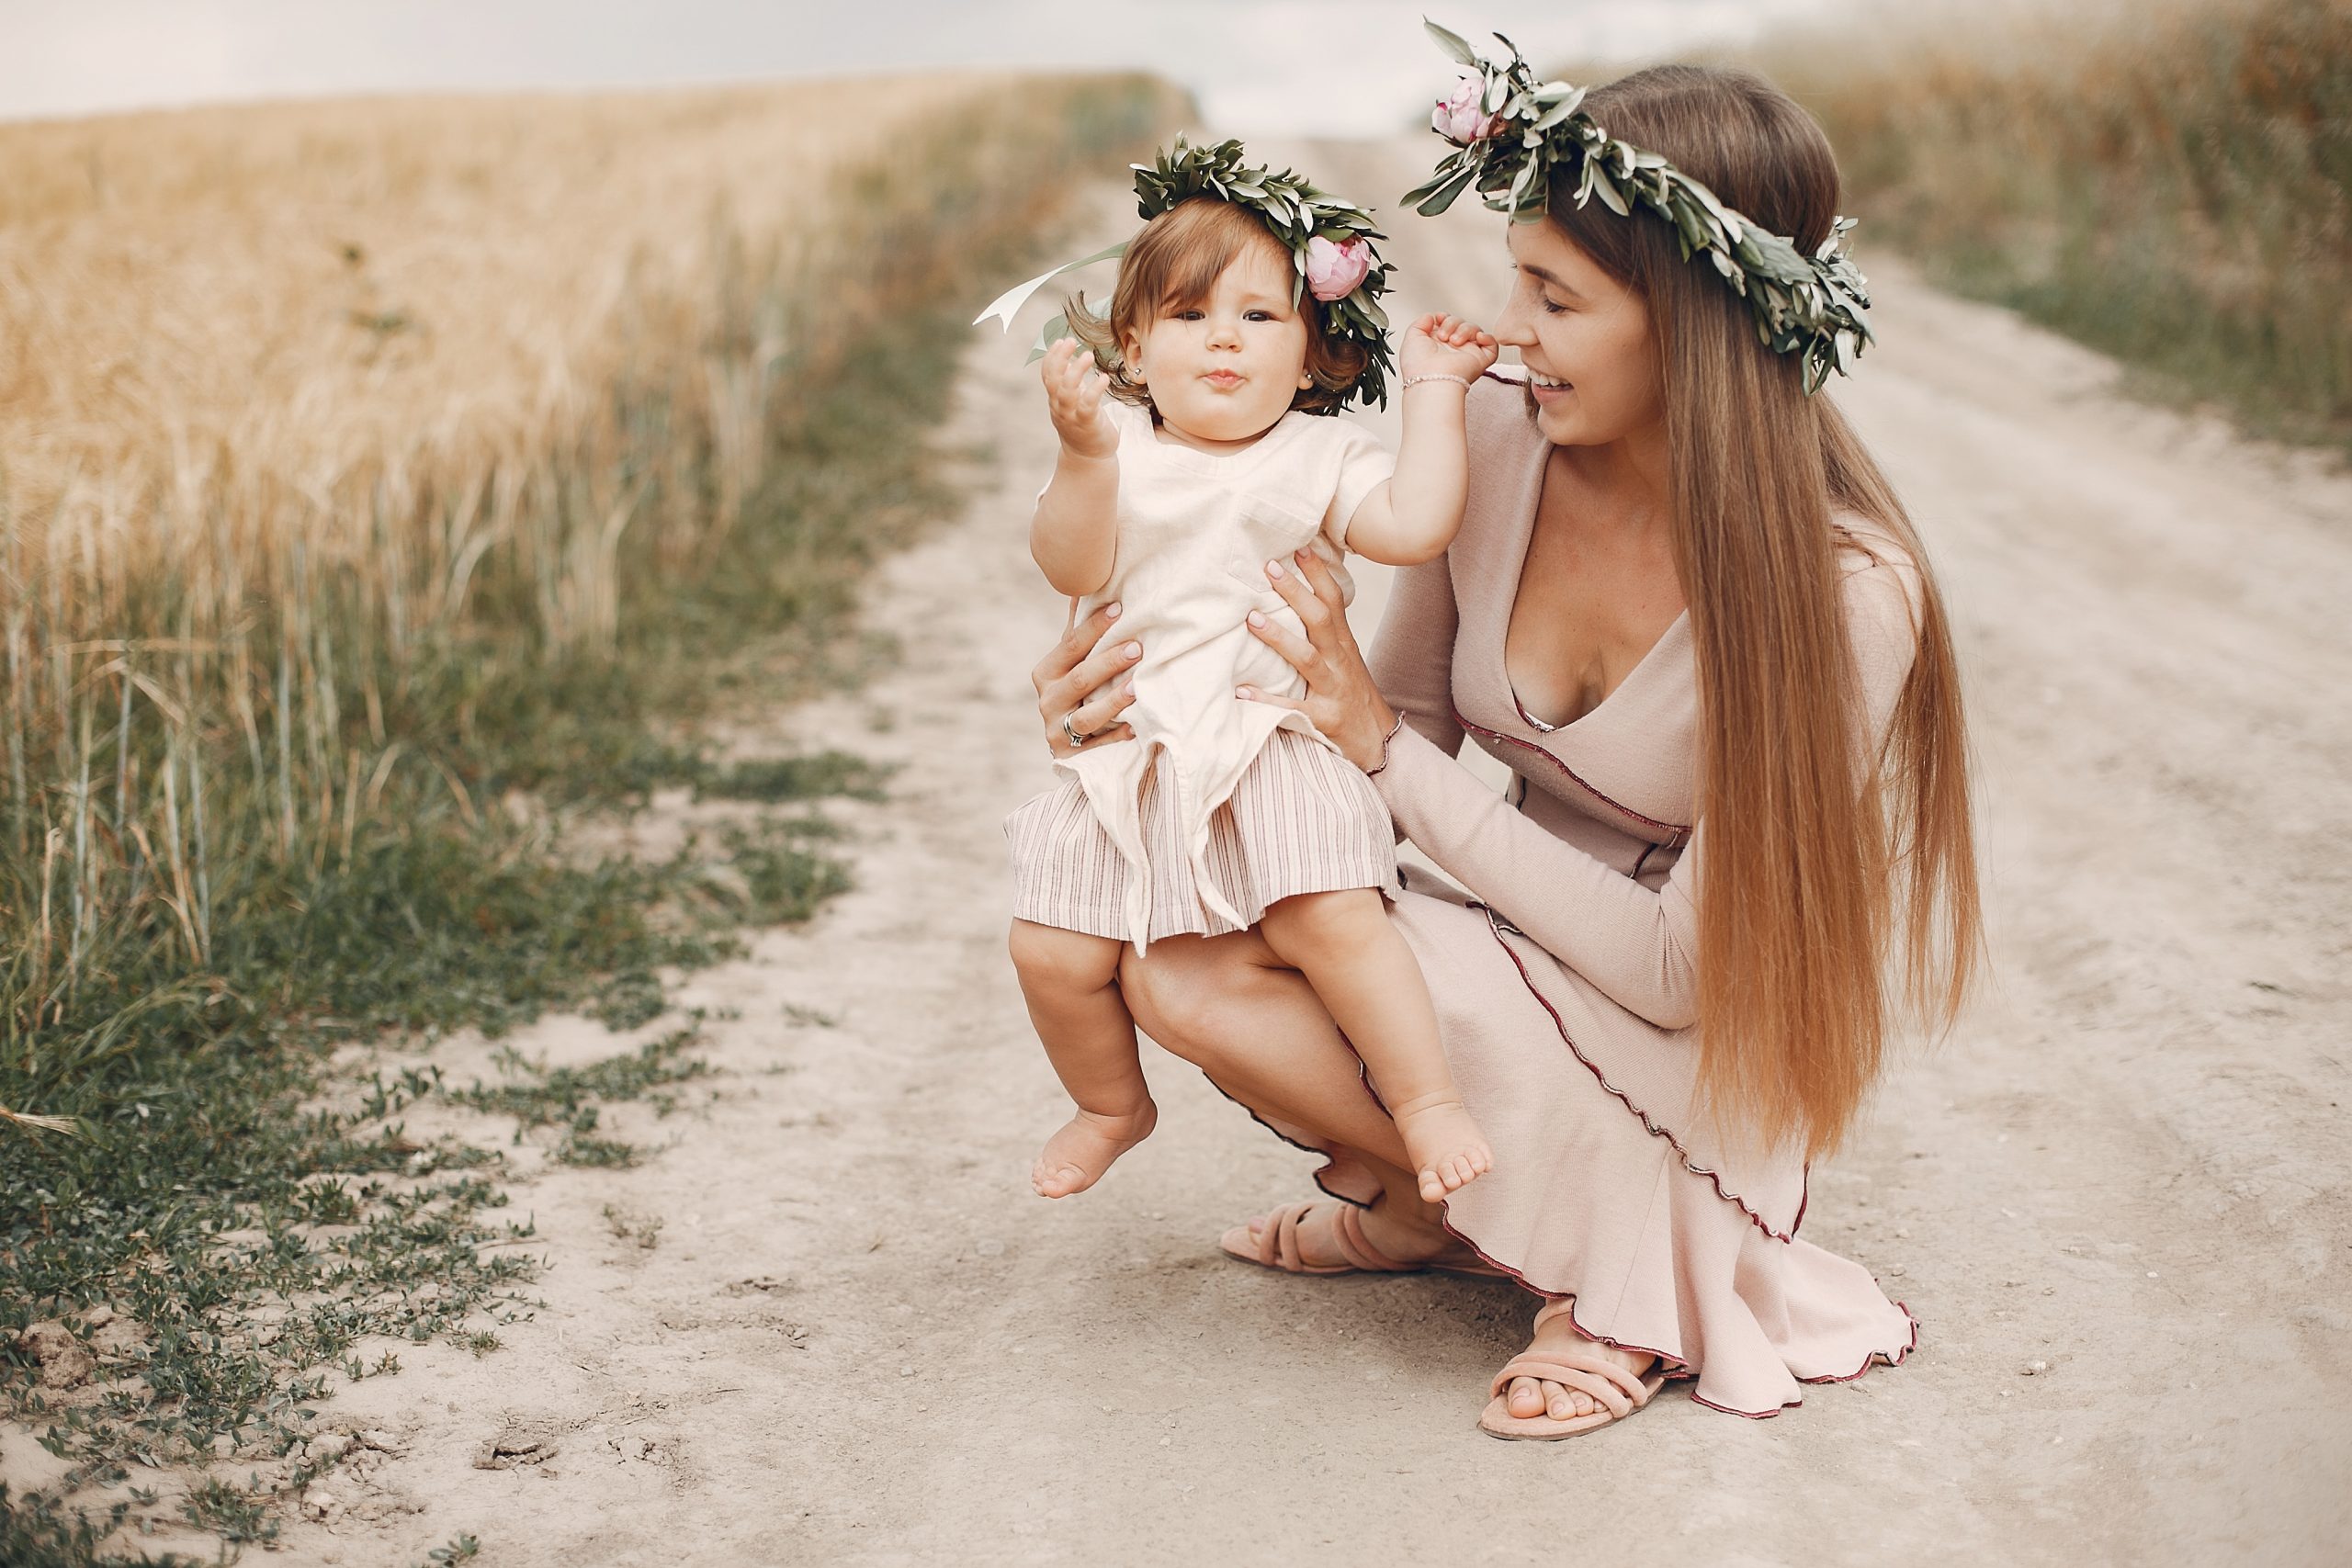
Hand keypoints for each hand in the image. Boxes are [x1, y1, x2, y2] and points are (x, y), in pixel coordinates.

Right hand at [1033, 600, 1140, 757]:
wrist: (1069, 747)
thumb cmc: (1076, 693)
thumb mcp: (1071, 664)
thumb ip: (1076, 631)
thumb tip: (1082, 586)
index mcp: (1046, 673)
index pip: (1071, 646)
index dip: (1094, 628)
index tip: (1120, 608)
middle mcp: (1048, 701)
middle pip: (1080, 679)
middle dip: (1109, 662)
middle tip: (1138, 647)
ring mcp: (1057, 731)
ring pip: (1086, 717)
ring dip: (1113, 701)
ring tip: (1137, 687)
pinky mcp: (1071, 756)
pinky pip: (1098, 747)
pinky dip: (1116, 737)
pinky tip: (1136, 727)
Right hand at [1040, 336, 1116, 460]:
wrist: (1088, 457)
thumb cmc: (1083, 425)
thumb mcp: (1073, 401)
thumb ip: (1069, 381)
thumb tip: (1069, 358)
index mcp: (1056, 399)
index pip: (1047, 375)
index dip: (1051, 357)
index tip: (1060, 341)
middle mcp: (1060, 407)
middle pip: (1054, 380)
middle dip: (1060, 359)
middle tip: (1071, 341)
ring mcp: (1071, 416)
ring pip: (1067, 391)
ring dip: (1076, 371)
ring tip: (1088, 355)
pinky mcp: (1087, 424)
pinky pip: (1087, 405)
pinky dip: (1094, 390)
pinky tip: (1103, 378)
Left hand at [1236, 550, 1396, 771]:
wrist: (1379, 741)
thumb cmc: (1353, 694)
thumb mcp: (1345, 656)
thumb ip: (1325, 629)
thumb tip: (1299, 595)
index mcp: (1343, 644)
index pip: (1333, 601)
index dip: (1318, 573)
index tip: (1300, 547)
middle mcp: (1339, 661)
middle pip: (1320, 620)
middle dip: (1296, 593)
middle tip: (1269, 567)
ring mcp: (1332, 689)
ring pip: (1306, 658)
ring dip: (1279, 637)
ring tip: (1251, 619)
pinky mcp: (1322, 717)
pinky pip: (1292, 707)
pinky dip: (1267, 700)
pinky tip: (1242, 691)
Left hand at [1399, 313, 1498, 382]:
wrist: (1430, 380)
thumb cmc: (1418, 365)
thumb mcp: (1412, 337)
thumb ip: (1420, 323)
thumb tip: (1431, 317)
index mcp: (1437, 344)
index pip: (1448, 323)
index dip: (1445, 317)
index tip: (1439, 319)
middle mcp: (1453, 349)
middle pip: (1461, 323)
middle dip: (1452, 322)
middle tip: (1443, 336)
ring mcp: (1467, 354)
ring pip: (1475, 330)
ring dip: (1465, 329)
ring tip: (1454, 341)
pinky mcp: (1480, 361)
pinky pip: (1492, 346)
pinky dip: (1488, 338)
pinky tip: (1478, 337)